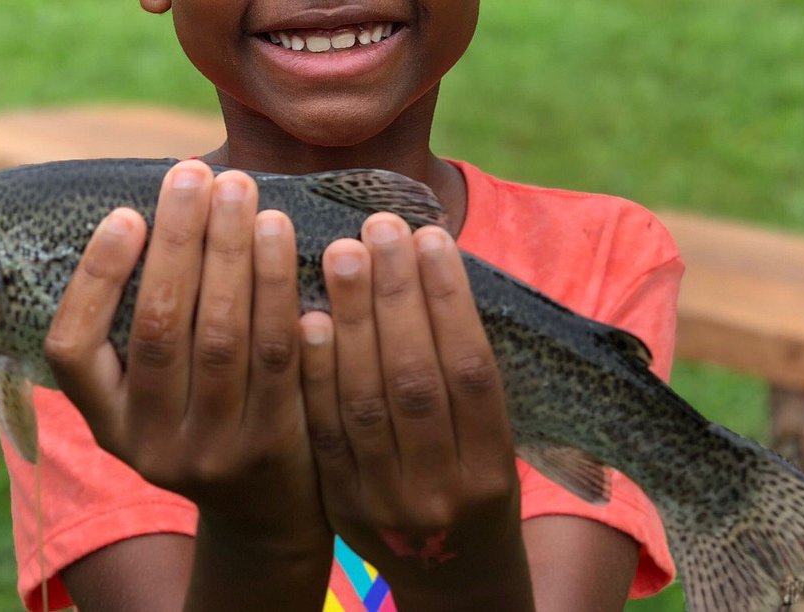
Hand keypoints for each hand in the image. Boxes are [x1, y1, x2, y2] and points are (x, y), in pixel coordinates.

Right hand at [44, 161, 329, 555]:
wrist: (266, 515)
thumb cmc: (207, 420)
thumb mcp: (156, 395)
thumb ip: (151, 320)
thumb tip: (160, 209)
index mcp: (105, 422)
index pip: (73, 350)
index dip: (96, 279)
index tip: (126, 213)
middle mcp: (148, 442)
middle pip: (159, 327)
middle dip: (179, 241)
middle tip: (197, 172)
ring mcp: (212, 450)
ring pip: (223, 337)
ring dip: (236, 254)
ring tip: (246, 194)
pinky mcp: (274, 446)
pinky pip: (280, 359)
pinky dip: (281, 294)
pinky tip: (285, 243)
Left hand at [299, 213, 534, 610]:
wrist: (451, 578)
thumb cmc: (477, 486)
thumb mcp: (496, 441)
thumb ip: (468, 372)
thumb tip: (430, 268)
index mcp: (493, 468)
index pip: (471, 370)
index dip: (449, 300)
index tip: (430, 237)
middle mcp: (442, 490)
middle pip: (414, 379)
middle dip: (395, 296)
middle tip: (378, 227)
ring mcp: (386, 503)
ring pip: (364, 401)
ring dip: (350, 320)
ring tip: (340, 251)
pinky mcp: (341, 506)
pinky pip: (323, 433)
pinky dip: (316, 373)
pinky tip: (307, 316)